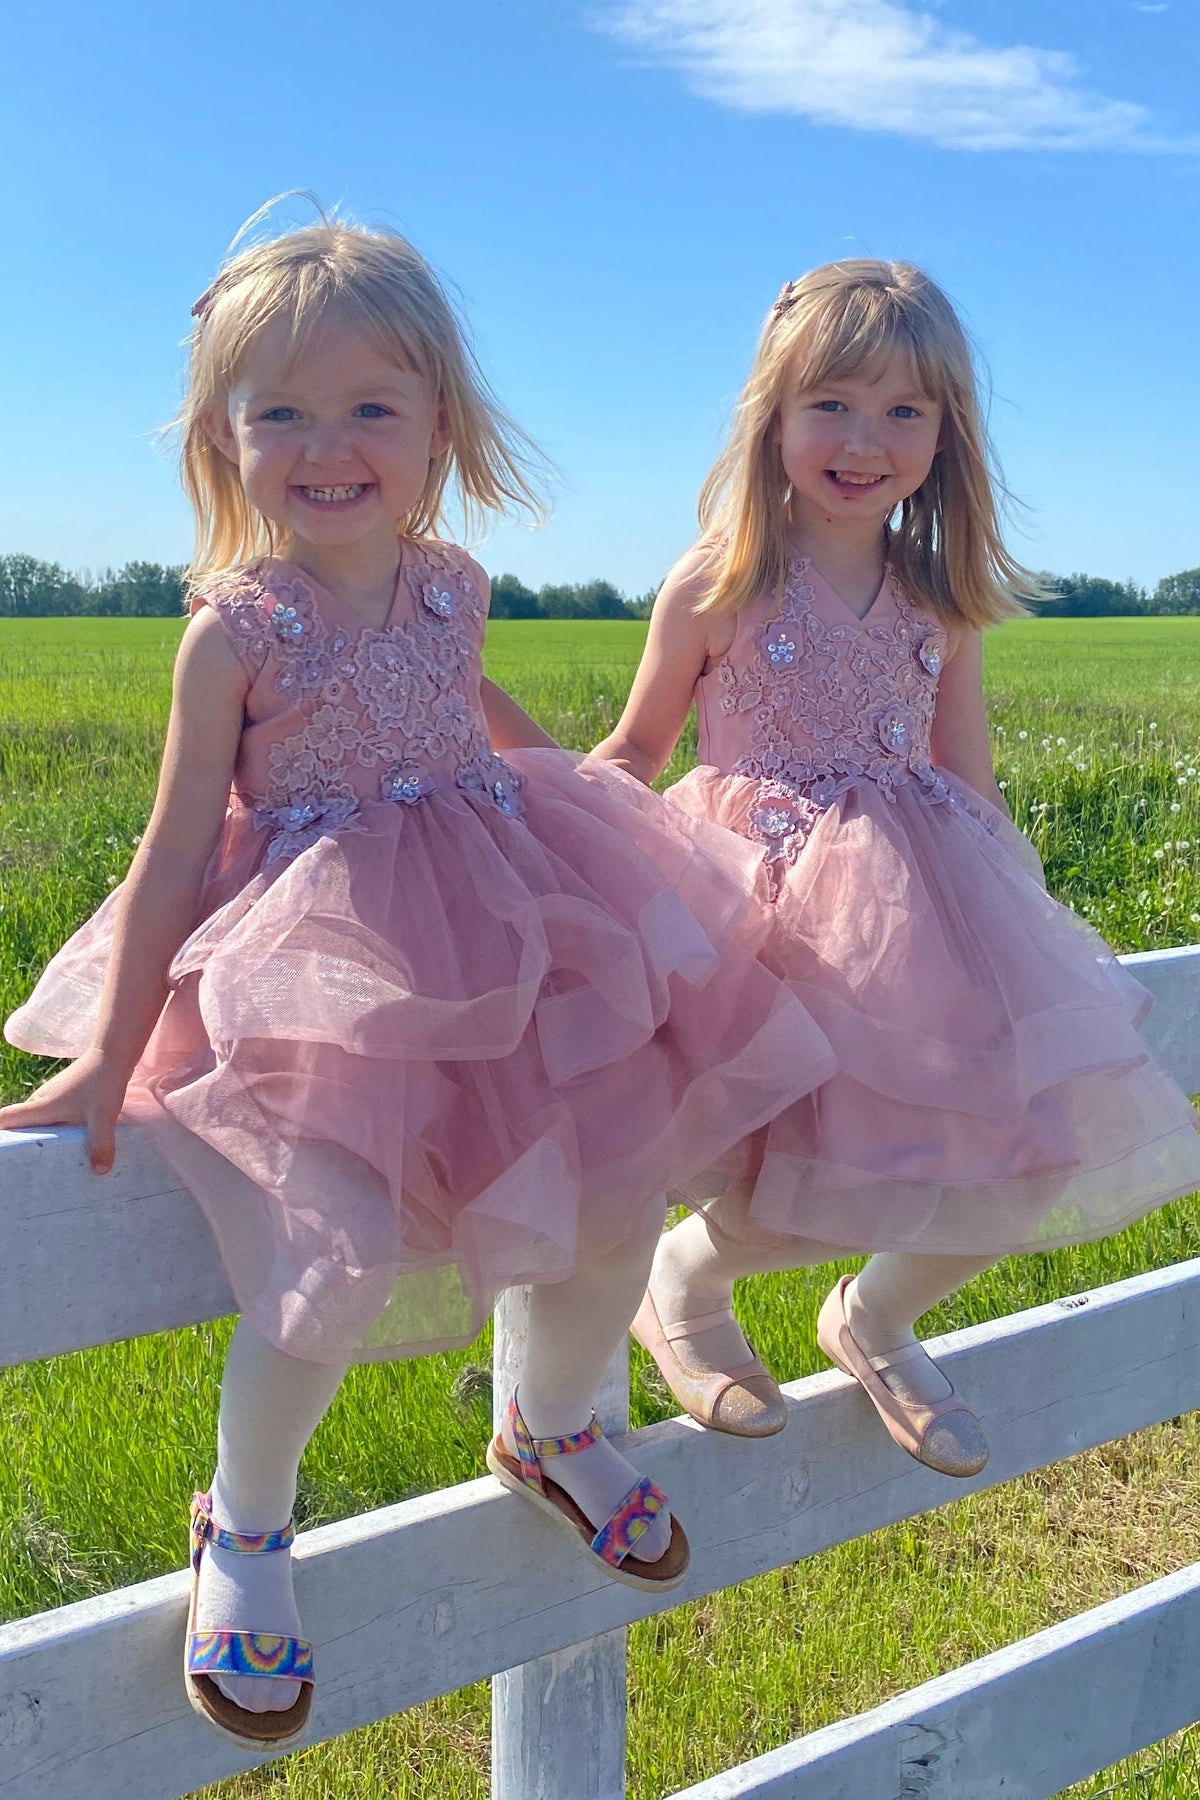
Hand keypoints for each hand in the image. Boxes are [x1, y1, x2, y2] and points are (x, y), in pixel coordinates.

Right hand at [0, 1049, 129, 1173]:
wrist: (113, 1055)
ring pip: (36, 1121)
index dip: (0, 1133)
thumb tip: (100, 1172)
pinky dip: (53, 1130)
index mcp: (40, 1107)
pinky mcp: (62, 1095)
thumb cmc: (103, 1084)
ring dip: (40, 1138)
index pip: (6, 1119)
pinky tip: (68, 1143)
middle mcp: (39, 1101)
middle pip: (19, 1125)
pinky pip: (50, 1116)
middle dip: (21, 1144)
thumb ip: (100, 1144)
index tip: (4, 1152)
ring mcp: (50, 1097)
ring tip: (49, 1163)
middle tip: (28, 1169)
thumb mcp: (103, 1117)